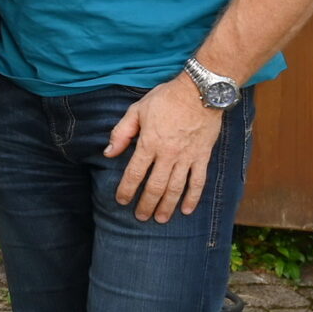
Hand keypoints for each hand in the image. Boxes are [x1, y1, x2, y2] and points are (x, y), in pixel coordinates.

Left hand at [108, 73, 224, 221]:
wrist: (200, 92)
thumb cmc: (166, 98)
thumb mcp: (137, 110)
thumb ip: (122, 133)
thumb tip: (109, 153)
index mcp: (149, 143)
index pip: (135, 173)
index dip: (126, 189)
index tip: (121, 201)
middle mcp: (168, 154)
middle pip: (155, 186)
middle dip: (146, 204)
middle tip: (140, 217)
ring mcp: (187, 157)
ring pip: (176, 188)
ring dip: (167, 206)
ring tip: (160, 219)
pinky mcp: (203, 156)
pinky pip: (199, 181)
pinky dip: (193, 197)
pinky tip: (187, 209)